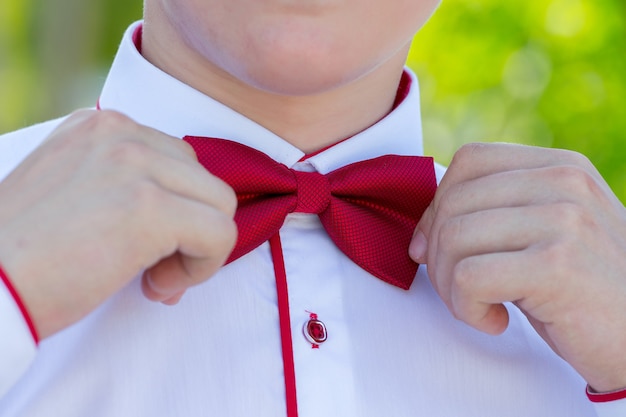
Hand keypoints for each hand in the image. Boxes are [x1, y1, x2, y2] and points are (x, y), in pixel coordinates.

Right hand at [0, 110, 236, 339]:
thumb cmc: (24, 254)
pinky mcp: (150, 207)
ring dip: (199, 248)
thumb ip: (126, 187)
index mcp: (100, 126)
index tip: (144, 248)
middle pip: (203, 180)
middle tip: (152, 268)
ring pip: (220, 204)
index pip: (178, 162)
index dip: (174, 211)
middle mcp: (119, 133)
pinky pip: (221, 234)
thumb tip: (184, 221)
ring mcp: (135, 165)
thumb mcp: (73, 193)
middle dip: (190, 228)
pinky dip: (203, 268)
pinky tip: (159, 286)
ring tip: (155, 277)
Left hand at [410, 142, 625, 391]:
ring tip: (482, 307)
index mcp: (560, 166)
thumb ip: (495, 216)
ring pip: (453, 237)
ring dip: (450, 286)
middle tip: (461, 291)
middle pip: (453, 202)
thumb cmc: (585, 294)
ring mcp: (564, 220)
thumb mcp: (545, 236)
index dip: (438, 206)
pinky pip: (468, 277)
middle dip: (439, 255)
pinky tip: (497, 321)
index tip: (437, 247)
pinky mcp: (557, 265)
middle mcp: (564, 182)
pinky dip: (468, 308)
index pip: (469, 161)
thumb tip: (421, 236)